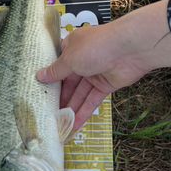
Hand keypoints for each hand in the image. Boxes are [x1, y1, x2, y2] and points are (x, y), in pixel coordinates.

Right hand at [37, 0, 170, 130]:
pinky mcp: (107, 84)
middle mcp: (83, 59)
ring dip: (71, 107)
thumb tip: (40, 76)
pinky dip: (84, 111)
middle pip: (69, 81)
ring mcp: (96, 72)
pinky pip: (93, 99)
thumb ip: (56, 71)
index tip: (40, 92)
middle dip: (60, 96)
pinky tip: (75, 124)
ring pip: (80, 92)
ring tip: (60, 123)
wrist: (130, 49)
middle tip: (48, 113)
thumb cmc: (96, 47)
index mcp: (73, 47)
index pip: (58, 63)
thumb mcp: (70, 59)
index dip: (50, 77)